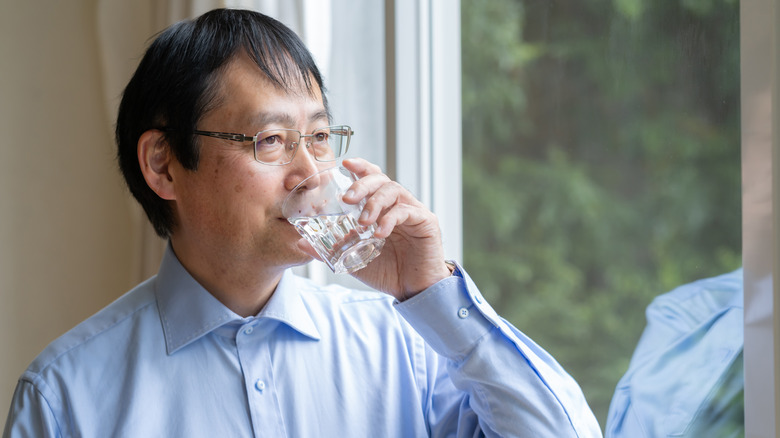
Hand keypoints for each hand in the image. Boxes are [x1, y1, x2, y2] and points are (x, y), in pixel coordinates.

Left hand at [296, 158, 451, 299]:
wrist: (413, 290)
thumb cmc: (387, 271)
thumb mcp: (354, 260)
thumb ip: (331, 250)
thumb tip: (302, 244)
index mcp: (382, 208)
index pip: (372, 179)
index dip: (360, 167)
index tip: (345, 164)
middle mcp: (398, 204)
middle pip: (381, 179)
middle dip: (362, 184)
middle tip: (347, 198)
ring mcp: (413, 211)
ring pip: (394, 191)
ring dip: (374, 202)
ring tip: (363, 221)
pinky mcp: (427, 222)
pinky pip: (407, 212)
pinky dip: (391, 219)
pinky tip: (379, 232)